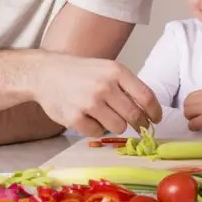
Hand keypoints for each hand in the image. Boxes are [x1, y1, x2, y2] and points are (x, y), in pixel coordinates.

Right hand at [31, 55, 162, 137]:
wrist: (46, 73)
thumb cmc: (80, 72)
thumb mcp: (106, 69)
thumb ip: (126, 86)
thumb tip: (148, 110)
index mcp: (116, 71)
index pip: (146, 97)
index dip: (155, 112)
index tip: (156, 119)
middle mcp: (105, 86)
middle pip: (135, 116)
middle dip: (139, 124)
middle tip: (139, 127)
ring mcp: (89, 103)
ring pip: (119, 127)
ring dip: (116, 125)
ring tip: (104, 114)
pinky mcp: (75, 118)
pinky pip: (98, 132)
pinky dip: (96, 128)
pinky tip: (87, 117)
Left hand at [183, 89, 201, 130]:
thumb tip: (200, 104)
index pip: (190, 96)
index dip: (190, 104)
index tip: (194, 109)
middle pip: (186, 104)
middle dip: (188, 112)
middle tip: (194, 117)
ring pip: (187, 113)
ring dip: (190, 119)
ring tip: (196, 123)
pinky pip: (192, 123)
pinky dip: (193, 127)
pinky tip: (198, 129)